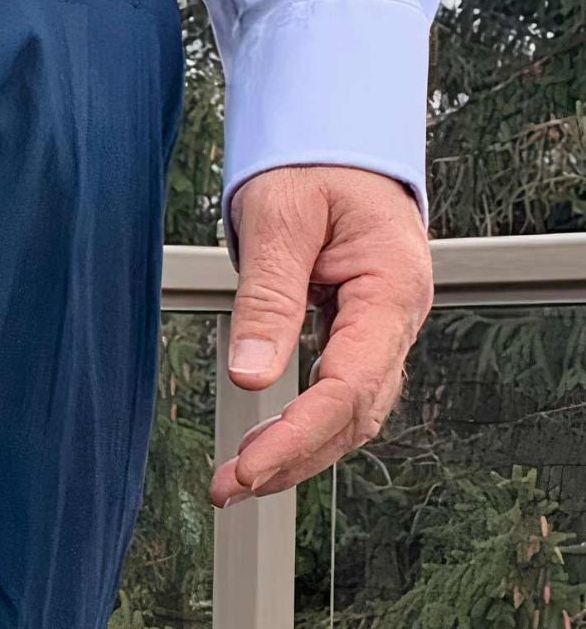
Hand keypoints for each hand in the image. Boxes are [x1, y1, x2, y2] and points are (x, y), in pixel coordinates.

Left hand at [211, 166, 432, 507]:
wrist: (337, 141)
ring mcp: (384, 330)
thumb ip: (268, 296)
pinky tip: (265, 446)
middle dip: (294, 458)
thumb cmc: (315, 164)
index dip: (300, 433)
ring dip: (298, 453)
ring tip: (237, 481)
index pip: (350, 383)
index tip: (251, 465)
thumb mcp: (280, 217)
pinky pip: (340, 394)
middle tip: (229, 487)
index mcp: (392, 288)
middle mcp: (398, 318)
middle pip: (356, 413)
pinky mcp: (360, 334)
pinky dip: (303, 426)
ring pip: (351, 414)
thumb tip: (251, 374)